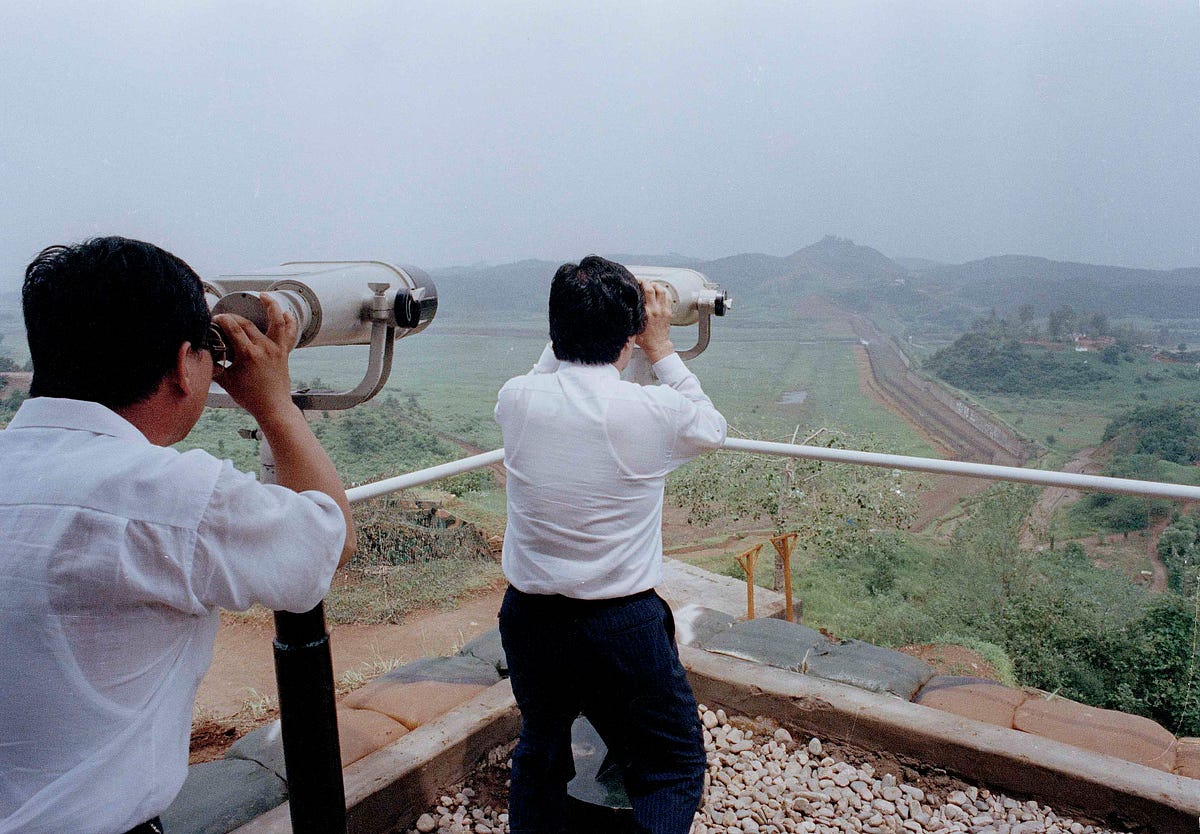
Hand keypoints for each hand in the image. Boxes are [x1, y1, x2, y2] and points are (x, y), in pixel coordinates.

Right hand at [212, 294, 298, 424]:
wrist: (273, 407)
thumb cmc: (250, 397)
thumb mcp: (226, 381)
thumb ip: (214, 367)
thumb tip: (202, 355)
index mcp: (249, 354)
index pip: (232, 328)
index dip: (222, 320)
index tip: (214, 319)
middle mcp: (264, 348)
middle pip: (247, 323)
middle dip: (233, 317)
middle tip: (224, 318)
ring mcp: (276, 349)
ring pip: (277, 322)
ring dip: (271, 306)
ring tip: (264, 296)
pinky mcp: (284, 353)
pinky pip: (290, 334)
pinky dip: (290, 322)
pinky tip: (287, 313)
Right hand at [635, 281, 674, 363]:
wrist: (657, 345)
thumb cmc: (645, 339)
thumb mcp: (634, 326)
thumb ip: (631, 314)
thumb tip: (626, 305)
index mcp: (646, 312)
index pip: (644, 292)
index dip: (639, 284)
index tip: (636, 281)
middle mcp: (655, 309)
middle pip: (653, 288)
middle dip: (647, 282)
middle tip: (643, 282)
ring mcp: (663, 310)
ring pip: (662, 291)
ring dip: (656, 285)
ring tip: (651, 285)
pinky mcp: (668, 312)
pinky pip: (667, 298)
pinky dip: (663, 292)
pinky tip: (659, 293)